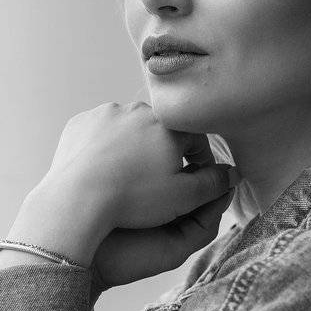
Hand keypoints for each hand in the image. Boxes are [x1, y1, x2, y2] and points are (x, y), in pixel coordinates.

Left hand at [3, 102, 237, 288]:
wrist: (76, 199)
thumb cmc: (133, 200)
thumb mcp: (183, 198)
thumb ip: (213, 184)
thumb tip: (234, 173)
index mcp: (168, 126)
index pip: (195, 138)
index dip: (199, 160)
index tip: (195, 178)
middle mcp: (138, 110)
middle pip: (161, 131)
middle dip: (165, 152)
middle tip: (160, 180)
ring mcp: (106, 113)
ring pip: (129, 129)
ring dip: (134, 147)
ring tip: (129, 176)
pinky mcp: (80, 123)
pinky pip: (99, 132)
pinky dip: (104, 147)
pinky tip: (103, 170)